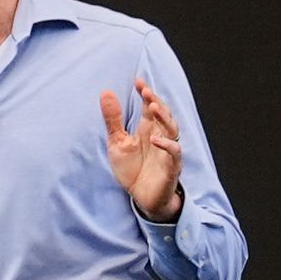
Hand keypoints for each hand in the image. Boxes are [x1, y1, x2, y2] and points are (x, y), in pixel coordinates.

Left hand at [101, 78, 184, 224]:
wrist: (141, 198)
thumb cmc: (132, 169)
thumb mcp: (117, 142)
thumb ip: (113, 119)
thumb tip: (106, 92)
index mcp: (147, 129)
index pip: (150, 106)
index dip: (146, 93)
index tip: (138, 81)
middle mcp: (160, 137)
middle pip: (164, 114)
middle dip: (157, 101)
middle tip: (146, 91)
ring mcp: (167, 151)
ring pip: (172, 129)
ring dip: (164, 117)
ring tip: (153, 107)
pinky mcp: (171, 167)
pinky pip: (174, 153)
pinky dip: (167, 145)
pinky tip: (154, 139)